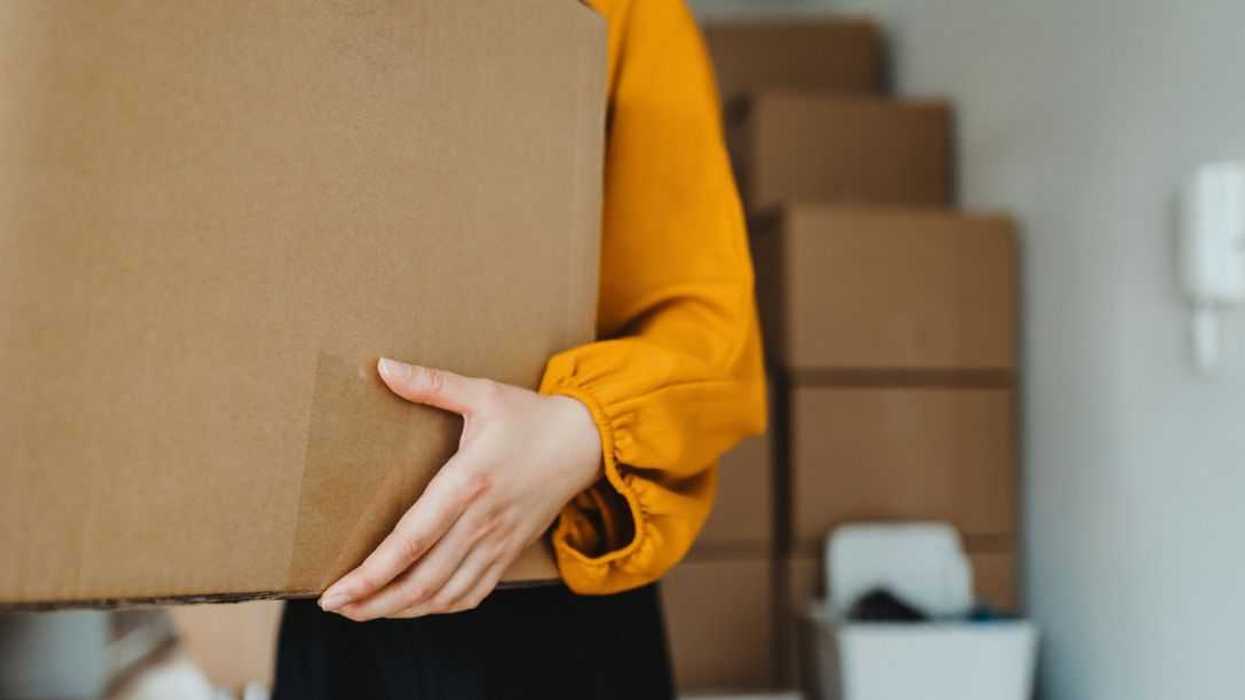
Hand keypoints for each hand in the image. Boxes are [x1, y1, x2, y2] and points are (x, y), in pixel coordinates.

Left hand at [318, 358, 602, 620]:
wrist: (586, 443)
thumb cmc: (530, 417)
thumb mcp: (482, 393)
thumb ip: (431, 384)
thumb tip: (382, 366)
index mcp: (468, 482)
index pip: (413, 540)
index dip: (372, 572)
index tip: (336, 590)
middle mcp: (482, 520)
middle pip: (422, 579)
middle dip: (373, 601)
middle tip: (335, 606)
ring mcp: (498, 542)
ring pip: (444, 594)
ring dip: (401, 609)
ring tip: (363, 610)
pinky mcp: (510, 551)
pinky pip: (472, 593)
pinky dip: (439, 607)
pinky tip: (414, 605)